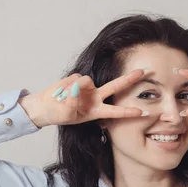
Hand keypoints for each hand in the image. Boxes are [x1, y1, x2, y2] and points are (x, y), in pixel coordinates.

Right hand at [25, 69, 147, 126]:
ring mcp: (87, 87)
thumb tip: (77, 87)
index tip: (142, 112)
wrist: (45, 106)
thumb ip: (72, 102)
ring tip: (62, 97)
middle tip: (142, 72)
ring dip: (73, 88)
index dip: (127, 112)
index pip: (114, 111)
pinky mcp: (77, 78)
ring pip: (86, 80)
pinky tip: (61, 91)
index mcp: (96, 111)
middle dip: (128, 79)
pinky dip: (66, 85)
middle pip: (115, 87)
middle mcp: (95, 97)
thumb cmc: (58, 114)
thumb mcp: (66, 114)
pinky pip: (74, 78)